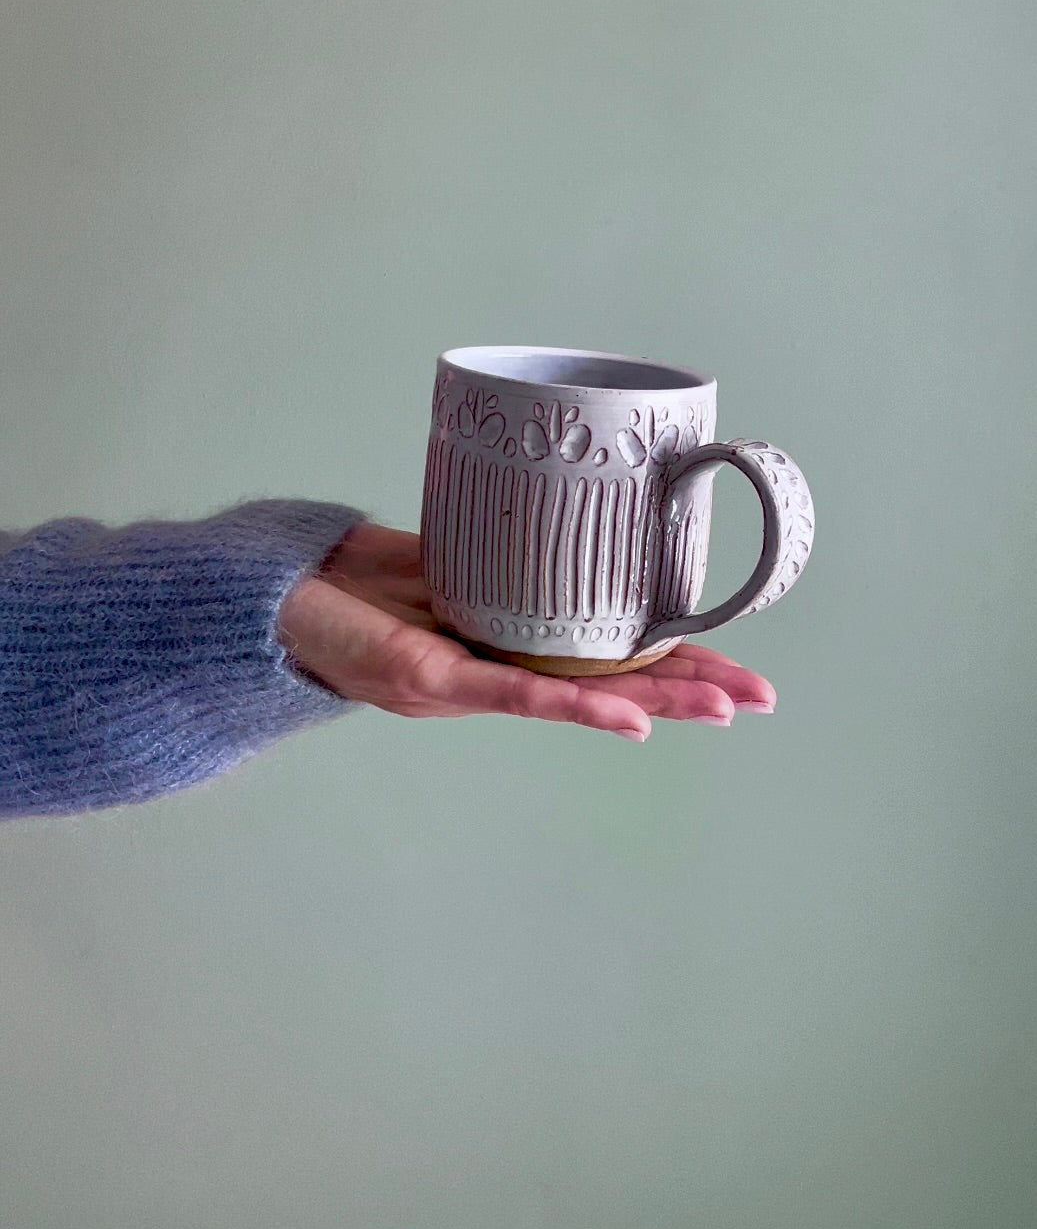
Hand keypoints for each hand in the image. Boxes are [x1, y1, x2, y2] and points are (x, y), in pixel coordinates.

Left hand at [277, 524, 776, 741]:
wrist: (272, 602)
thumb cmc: (351, 586)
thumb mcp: (439, 563)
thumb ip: (488, 557)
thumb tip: (544, 506)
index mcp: (510, 647)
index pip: (604, 659)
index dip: (669, 663)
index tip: (730, 665)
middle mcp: (500, 674)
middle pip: (610, 686)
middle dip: (687, 691)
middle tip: (759, 698)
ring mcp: (472, 683)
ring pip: (581, 697)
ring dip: (655, 704)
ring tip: (720, 710)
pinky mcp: (435, 678)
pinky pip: (517, 692)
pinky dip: (575, 707)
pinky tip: (628, 721)